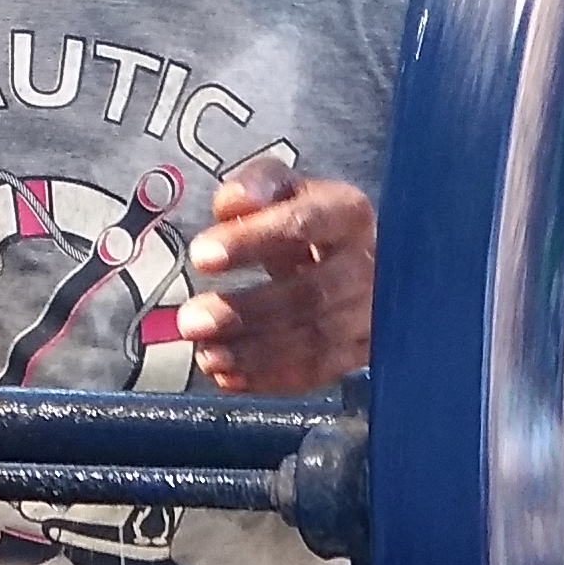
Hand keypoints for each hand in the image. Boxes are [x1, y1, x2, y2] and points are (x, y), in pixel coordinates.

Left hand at [179, 163, 372, 391]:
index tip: (202, 256)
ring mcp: (371, 312)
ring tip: (206, 354)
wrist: (348, 258)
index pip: (301, 225)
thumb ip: (256, 186)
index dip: (252, 242)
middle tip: (192, 322)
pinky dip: (271, 378)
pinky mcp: (362, 350)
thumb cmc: (306, 221)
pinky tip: (231, 376)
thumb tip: (234, 203)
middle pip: (310, 294)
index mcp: (347, 212)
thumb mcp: (280, 189)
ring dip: (255, 353)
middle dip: (247, 312)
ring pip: (315, 340)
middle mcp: (369, 264)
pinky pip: (319, 371)